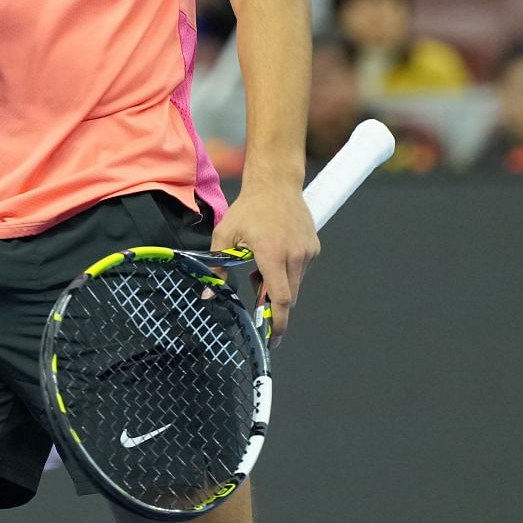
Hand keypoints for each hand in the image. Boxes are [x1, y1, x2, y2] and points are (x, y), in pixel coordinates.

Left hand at [210, 183, 318, 345]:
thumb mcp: (225, 235)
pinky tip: (275, 254)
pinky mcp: (314, 247)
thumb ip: (218, 266)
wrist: (276, 184)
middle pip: (288, 296)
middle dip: (273, 303)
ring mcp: (307, 252)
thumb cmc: (249, 209)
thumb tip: (208, 294)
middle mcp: (294, 256)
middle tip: (256, 291)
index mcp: (272, 255)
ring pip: (295, 284)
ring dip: (280, 285)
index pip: (281, 299)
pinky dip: (289, 271)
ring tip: (262, 264)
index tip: (273, 338)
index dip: (278, 322)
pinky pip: (301, 270)